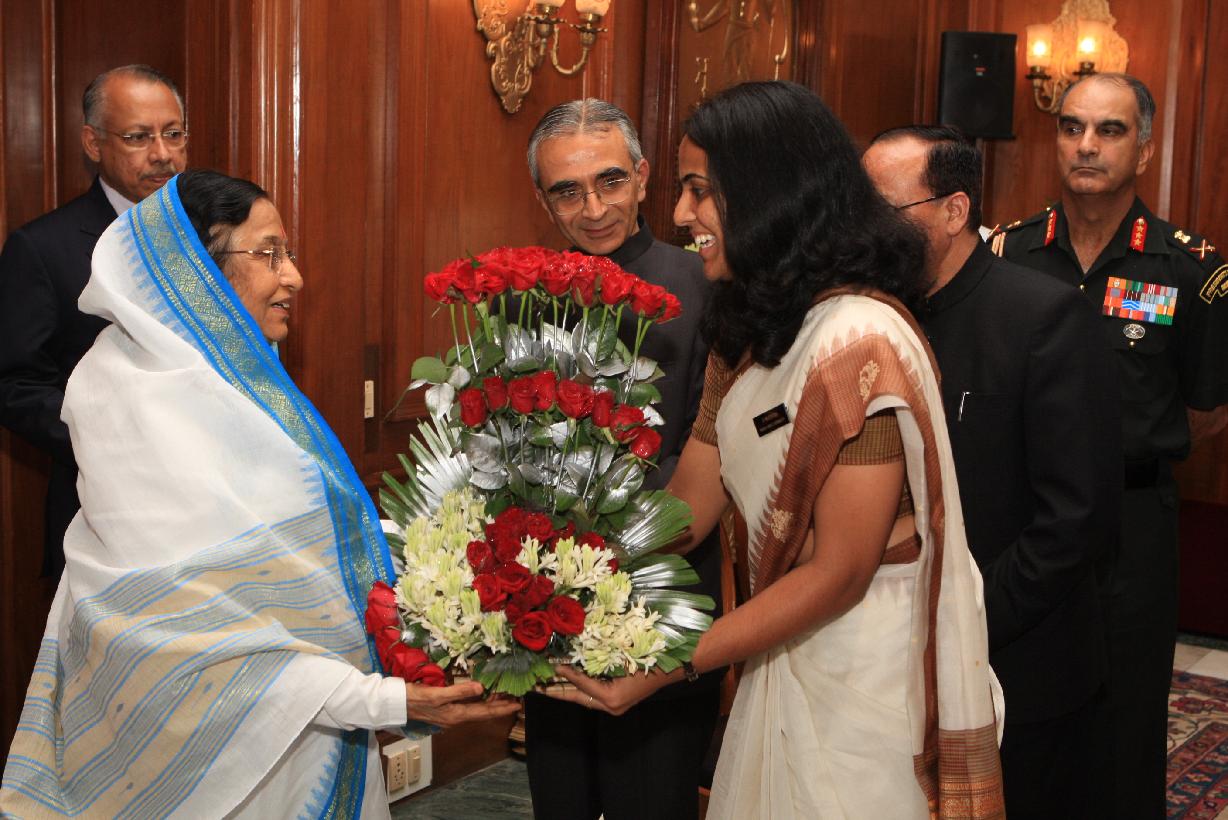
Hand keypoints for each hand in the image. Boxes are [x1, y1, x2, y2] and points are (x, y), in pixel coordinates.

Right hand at [404, 680, 518, 727]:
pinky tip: (481, 694)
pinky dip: (478, 700)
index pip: (485, 712)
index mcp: (456, 715)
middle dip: (499, 706)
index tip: (517, 705)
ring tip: (503, 695)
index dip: (502, 708)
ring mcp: (450, 714)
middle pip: (483, 712)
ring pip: (476, 709)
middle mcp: (455, 717)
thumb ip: (459, 691)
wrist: (394, 704)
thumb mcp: (437, 695)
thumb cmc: (414, 699)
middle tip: (515, 699)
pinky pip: (467, 706)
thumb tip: (481, 688)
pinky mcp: (444, 709)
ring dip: (490, 703)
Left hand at [539, 664, 678, 715]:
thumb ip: (596, 661)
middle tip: (538, 687)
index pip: (582, 685)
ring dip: (568, 691)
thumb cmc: (648, 659)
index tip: (552, 667)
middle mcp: (612, 706)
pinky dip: (581, 690)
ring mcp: (615, 707)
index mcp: (612, 697)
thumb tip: (574, 657)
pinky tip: (571, 684)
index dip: (566, 675)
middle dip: (558, 692)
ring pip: (585, 699)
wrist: (672, 666)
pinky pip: (594, 697)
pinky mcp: (618, 703)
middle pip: (578, 698)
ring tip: (549, 685)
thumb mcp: (620, 658)